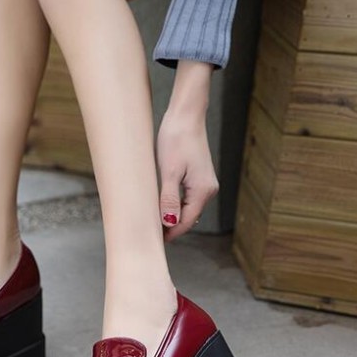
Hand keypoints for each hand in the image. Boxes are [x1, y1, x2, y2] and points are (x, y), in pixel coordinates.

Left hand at [156, 99, 218, 242]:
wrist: (186, 116)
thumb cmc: (176, 140)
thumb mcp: (169, 172)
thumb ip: (170, 200)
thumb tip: (170, 224)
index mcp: (203, 191)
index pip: (185, 222)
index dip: (169, 233)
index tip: (151, 240)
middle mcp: (208, 190)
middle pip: (187, 218)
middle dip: (170, 227)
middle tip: (147, 233)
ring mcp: (205, 184)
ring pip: (187, 209)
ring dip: (172, 216)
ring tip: (151, 221)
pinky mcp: (199, 177)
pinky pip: (187, 199)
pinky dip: (175, 205)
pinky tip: (161, 205)